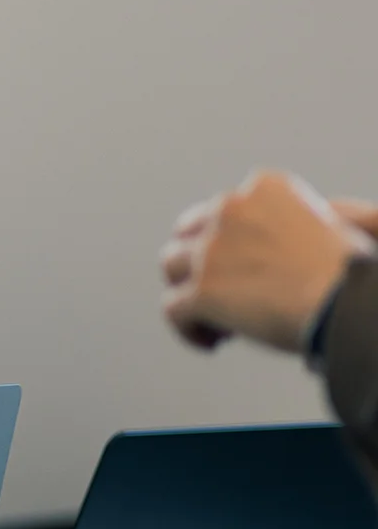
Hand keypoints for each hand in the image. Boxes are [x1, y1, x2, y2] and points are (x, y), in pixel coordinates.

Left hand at [160, 170, 373, 352]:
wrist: (352, 306)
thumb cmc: (356, 274)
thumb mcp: (343, 226)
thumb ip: (316, 215)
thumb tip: (323, 215)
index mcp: (264, 187)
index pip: (221, 210)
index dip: (227, 241)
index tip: (250, 268)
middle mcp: (230, 208)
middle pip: (188, 234)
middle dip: (199, 262)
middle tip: (225, 292)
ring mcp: (211, 249)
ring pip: (171, 267)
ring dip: (190, 292)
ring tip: (221, 318)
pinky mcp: (201, 290)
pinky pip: (172, 309)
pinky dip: (188, 328)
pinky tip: (214, 341)